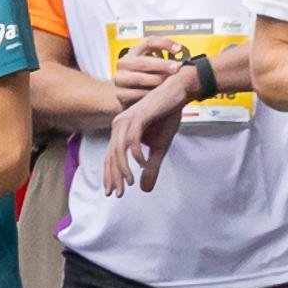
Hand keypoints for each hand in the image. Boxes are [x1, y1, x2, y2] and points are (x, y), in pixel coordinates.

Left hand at [103, 72, 187, 196]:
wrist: (177, 93)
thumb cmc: (166, 118)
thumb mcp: (159, 148)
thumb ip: (151, 167)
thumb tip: (144, 190)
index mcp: (121, 132)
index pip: (110, 158)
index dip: (110, 176)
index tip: (112, 193)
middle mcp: (119, 126)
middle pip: (111, 156)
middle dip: (114, 177)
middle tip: (118, 194)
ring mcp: (127, 120)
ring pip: (118, 149)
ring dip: (123, 168)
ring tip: (129, 182)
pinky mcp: (138, 116)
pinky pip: (132, 139)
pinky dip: (136, 154)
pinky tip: (143, 164)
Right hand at [112, 37, 186, 109]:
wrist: (124, 94)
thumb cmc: (142, 78)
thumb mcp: (150, 65)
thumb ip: (162, 60)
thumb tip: (182, 60)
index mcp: (133, 52)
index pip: (149, 42)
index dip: (165, 43)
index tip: (178, 49)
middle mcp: (124, 63)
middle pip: (144, 62)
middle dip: (163, 65)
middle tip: (177, 68)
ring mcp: (120, 79)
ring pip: (141, 79)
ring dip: (157, 81)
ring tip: (170, 83)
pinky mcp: (120, 94)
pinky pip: (138, 94)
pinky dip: (150, 95)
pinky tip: (159, 96)